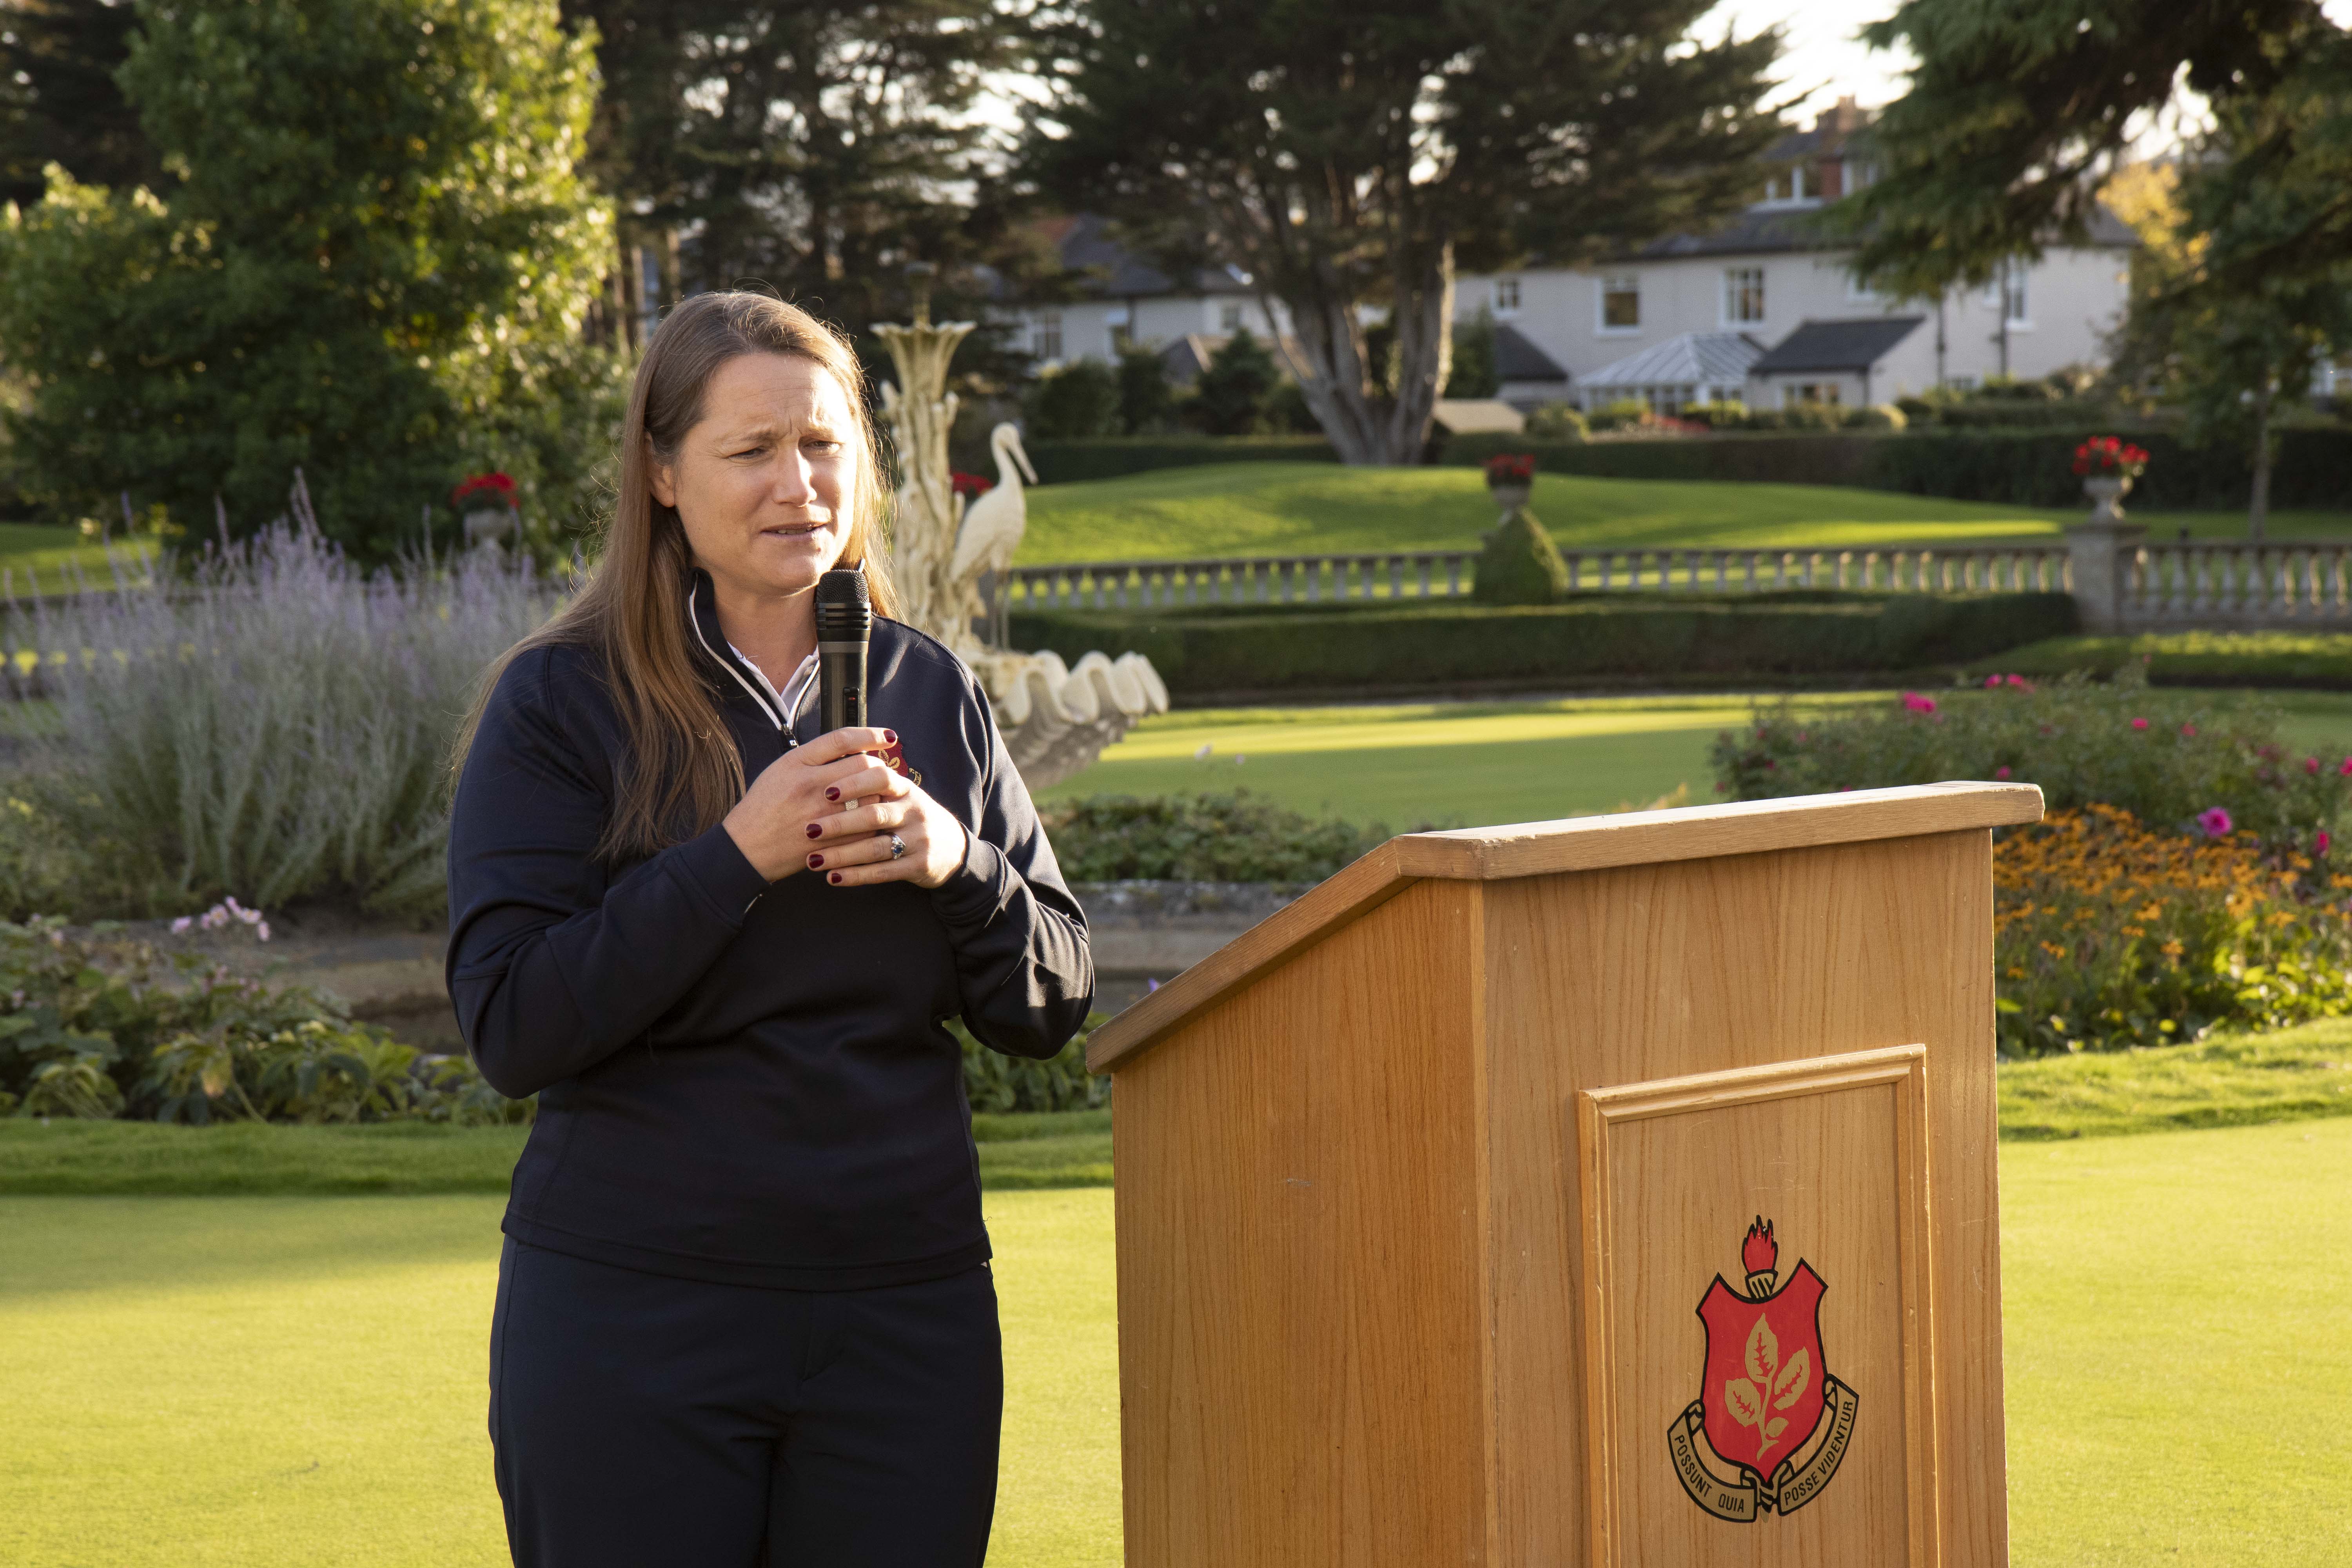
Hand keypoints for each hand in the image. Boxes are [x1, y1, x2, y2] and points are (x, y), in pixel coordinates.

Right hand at [721, 727, 904, 881]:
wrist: (747, 847)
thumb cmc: (763, 806)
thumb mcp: (780, 769)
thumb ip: (813, 756)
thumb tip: (852, 746)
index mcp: (796, 763)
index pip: (842, 739)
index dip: (871, 734)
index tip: (888, 736)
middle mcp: (810, 786)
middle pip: (862, 766)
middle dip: (878, 767)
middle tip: (880, 772)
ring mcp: (822, 815)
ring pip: (870, 796)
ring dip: (879, 793)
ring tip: (875, 795)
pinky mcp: (831, 841)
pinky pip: (867, 826)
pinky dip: (873, 821)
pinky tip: (869, 819)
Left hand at [802, 769, 969, 891]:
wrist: (952, 848)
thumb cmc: (911, 816)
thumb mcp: (901, 794)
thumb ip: (873, 781)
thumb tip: (833, 762)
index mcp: (905, 789)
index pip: (881, 777)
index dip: (853, 783)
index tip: (825, 791)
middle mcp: (914, 811)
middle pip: (874, 815)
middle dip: (839, 823)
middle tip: (809, 830)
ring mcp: (919, 839)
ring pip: (876, 847)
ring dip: (842, 855)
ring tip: (813, 860)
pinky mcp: (919, 865)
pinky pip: (884, 872)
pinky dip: (856, 876)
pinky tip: (833, 878)